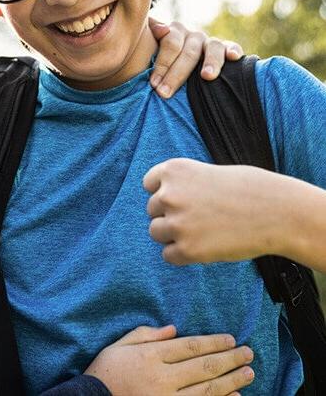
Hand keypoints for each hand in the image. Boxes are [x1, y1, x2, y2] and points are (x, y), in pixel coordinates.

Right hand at [85, 325, 253, 394]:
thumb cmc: (106, 371)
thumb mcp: (119, 345)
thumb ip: (145, 335)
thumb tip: (173, 329)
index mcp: (150, 356)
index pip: (189, 347)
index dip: (212, 342)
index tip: (230, 339)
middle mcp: (162, 377)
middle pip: (203, 366)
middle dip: (229, 358)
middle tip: (248, 352)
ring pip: (207, 389)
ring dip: (231, 379)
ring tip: (249, 372)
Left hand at [143, 159, 284, 264]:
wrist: (277, 212)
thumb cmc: (247, 190)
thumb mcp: (207, 172)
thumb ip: (181, 185)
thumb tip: (160, 202)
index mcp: (173, 170)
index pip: (149, 184)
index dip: (166, 193)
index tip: (185, 199)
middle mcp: (168, 195)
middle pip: (152, 210)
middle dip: (171, 215)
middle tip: (201, 217)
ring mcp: (176, 223)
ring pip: (156, 233)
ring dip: (173, 235)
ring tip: (203, 232)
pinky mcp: (186, 249)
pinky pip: (168, 255)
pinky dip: (182, 255)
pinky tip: (205, 246)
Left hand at [148, 19, 242, 98]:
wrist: (176, 62)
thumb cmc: (160, 62)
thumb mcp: (149, 48)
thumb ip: (151, 35)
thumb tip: (162, 29)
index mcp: (174, 33)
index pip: (170, 44)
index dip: (162, 64)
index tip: (153, 84)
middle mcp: (193, 36)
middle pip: (188, 52)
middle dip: (176, 74)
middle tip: (165, 92)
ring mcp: (210, 42)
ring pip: (213, 47)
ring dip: (210, 61)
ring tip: (207, 76)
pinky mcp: (226, 50)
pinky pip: (232, 47)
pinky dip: (234, 50)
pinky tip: (234, 57)